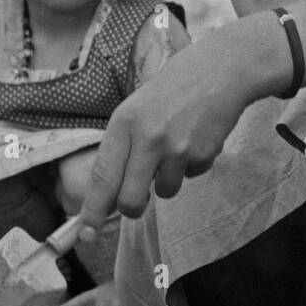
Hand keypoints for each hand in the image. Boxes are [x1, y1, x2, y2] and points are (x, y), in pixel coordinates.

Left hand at [80, 16, 284, 225]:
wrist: (221, 70)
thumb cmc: (174, 87)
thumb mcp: (137, 106)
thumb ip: (124, 144)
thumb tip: (112, 189)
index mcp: (124, 123)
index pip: (102, 177)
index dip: (91, 210)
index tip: (84, 234)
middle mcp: (148, 138)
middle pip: (131, 200)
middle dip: (133, 207)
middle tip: (138, 201)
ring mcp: (177, 148)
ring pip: (165, 192)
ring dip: (168, 180)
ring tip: (176, 148)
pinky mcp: (203, 154)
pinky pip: (191, 176)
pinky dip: (192, 165)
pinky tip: (197, 138)